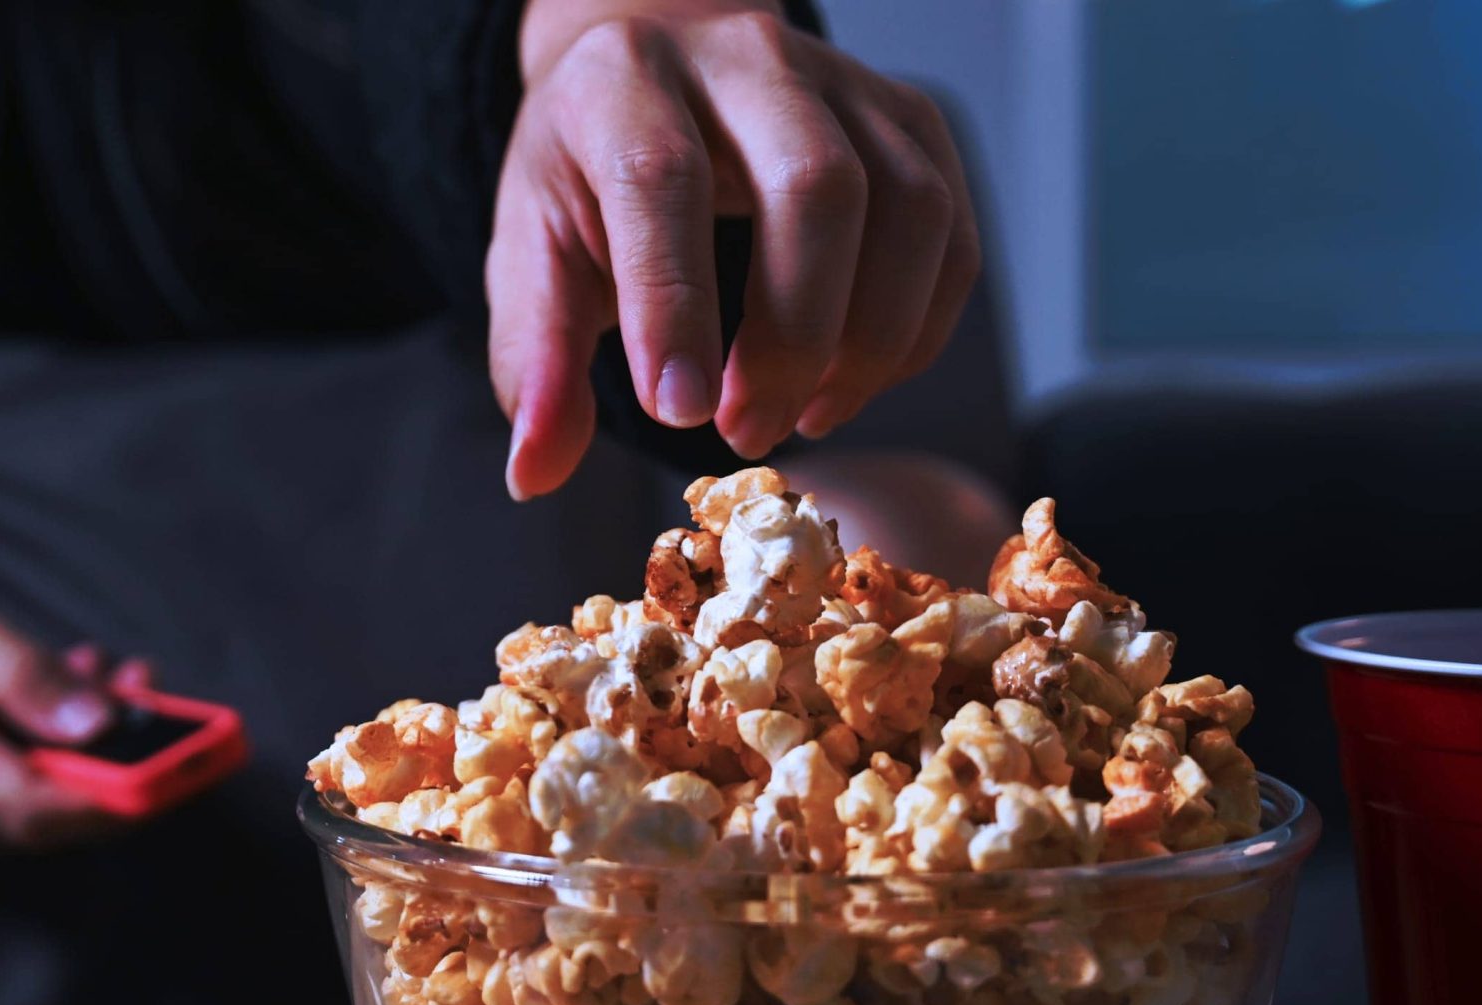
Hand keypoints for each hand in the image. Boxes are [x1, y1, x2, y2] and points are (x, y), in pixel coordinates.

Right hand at [0, 577, 126, 868]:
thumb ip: (17, 669)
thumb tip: (103, 724)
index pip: (43, 807)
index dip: (127, 794)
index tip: (187, 755)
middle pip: (62, 817)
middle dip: (120, 754)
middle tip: (138, 677)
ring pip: (45, 813)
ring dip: (88, 751)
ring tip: (89, 670)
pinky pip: (18, 812)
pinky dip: (52, 761)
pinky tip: (52, 704)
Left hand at [490, 0, 979, 495]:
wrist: (655, 80)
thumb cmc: (590, 174)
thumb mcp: (533, 254)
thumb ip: (534, 360)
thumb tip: (537, 470)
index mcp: (623, 81)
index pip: (659, 177)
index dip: (674, 303)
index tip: (678, 414)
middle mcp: (743, 59)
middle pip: (815, 183)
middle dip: (792, 333)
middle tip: (746, 429)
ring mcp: (841, 83)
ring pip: (906, 206)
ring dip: (867, 340)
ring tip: (799, 416)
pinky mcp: (907, 119)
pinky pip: (949, 229)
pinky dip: (915, 328)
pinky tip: (850, 383)